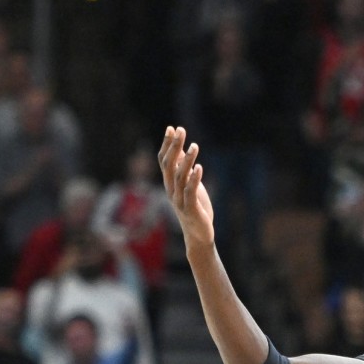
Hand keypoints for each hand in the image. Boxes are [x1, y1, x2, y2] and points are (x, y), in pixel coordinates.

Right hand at [158, 126, 214, 246]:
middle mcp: (171, 190)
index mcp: (170, 184)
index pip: (164, 160)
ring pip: (180, 177)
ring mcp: (179, 200)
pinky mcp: (190, 209)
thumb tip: (180, 149)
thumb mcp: (188, 186)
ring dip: (186, 160)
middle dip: (174, 147)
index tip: (172, 128)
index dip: (167, 144)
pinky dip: (194, 179)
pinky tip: (199, 167)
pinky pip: (190, 192)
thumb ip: (183, 170)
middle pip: (169, 165)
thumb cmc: (194, 208)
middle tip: (181, 130)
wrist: (198, 234)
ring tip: (194, 146)